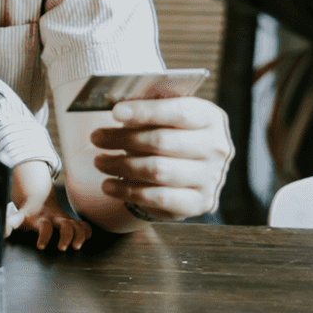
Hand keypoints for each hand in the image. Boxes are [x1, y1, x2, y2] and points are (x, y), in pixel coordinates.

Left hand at [6, 196, 91, 250]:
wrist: (38, 199)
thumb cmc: (28, 214)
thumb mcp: (18, 218)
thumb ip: (10, 223)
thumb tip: (3, 233)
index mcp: (41, 220)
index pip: (45, 226)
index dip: (44, 236)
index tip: (40, 246)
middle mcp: (55, 219)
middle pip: (65, 225)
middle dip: (66, 236)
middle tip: (62, 248)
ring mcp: (65, 220)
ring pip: (77, 225)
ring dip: (80, 236)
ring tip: (76, 247)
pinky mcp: (72, 221)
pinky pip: (84, 224)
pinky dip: (87, 231)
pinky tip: (87, 238)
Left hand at [90, 97, 233, 220]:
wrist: (191, 169)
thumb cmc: (170, 134)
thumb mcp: (164, 115)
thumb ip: (147, 109)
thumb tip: (119, 111)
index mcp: (210, 118)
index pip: (179, 112)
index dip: (145, 111)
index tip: (115, 112)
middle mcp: (217, 148)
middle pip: (163, 142)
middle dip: (123, 139)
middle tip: (96, 137)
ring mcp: (211, 178)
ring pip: (158, 171)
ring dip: (120, 166)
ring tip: (99, 161)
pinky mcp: (199, 203)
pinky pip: (158, 198)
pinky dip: (127, 192)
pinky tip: (108, 185)